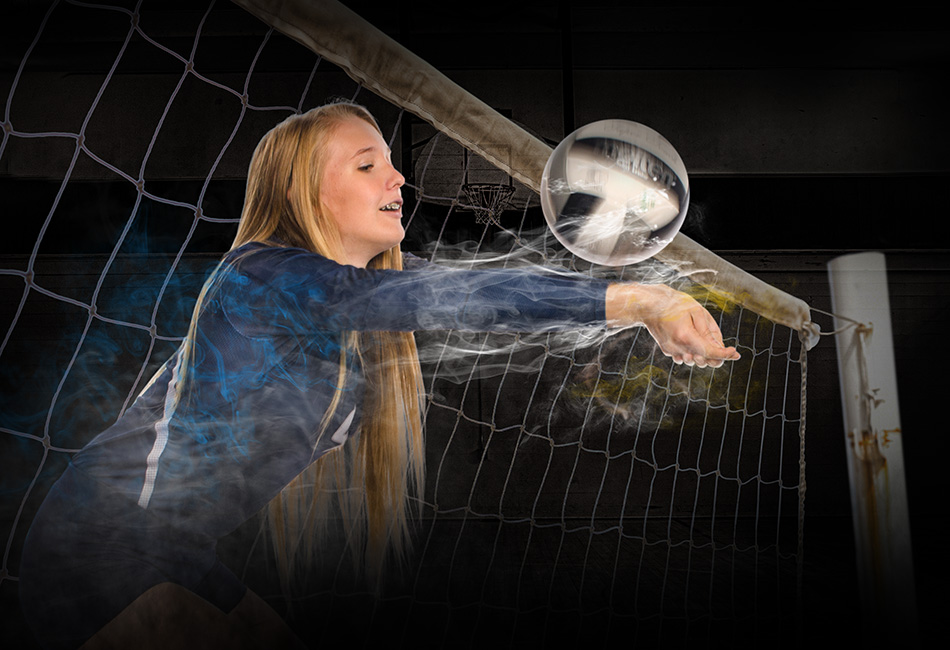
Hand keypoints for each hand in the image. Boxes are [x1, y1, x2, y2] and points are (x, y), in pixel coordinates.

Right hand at [605, 283, 740, 367]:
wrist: (649, 305)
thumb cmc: (674, 304)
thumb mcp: (697, 311)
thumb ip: (709, 331)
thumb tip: (720, 347)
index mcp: (686, 336)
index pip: (711, 353)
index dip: (725, 355)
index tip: (736, 354)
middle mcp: (678, 347)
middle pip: (704, 361)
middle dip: (716, 356)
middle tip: (723, 347)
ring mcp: (671, 350)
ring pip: (694, 360)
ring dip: (703, 354)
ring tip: (702, 338)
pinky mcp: (667, 351)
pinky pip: (685, 357)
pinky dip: (691, 352)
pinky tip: (690, 340)